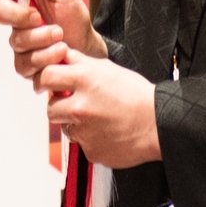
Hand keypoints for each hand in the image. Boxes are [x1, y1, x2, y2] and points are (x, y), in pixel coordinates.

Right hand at [0, 0, 103, 88]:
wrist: (87, 45)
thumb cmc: (73, 16)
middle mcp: (15, 17)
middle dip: (19, 14)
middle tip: (38, 17)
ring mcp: (18, 41)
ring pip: (16, 39)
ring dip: (41, 37)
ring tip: (60, 35)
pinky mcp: (24, 63)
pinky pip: (25, 61)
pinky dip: (46, 56)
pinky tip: (59, 51)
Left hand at [38, 49, 160, 169]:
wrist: (159, 124)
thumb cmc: (138, 95)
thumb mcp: (109, 69)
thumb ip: (81, 62)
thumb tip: (62, 55)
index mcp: (85, 81)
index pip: (47, 77)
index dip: (47, 80)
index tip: (50, 84)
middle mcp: (81, 107)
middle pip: (50, 108)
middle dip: (59, 106)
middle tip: (74, 104)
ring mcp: (84, 132)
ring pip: (65, 128)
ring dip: (74, 124)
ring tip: (97, 118)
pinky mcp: (91, 151)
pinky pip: (81, 144)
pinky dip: (90, 139)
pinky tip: (106, 132)